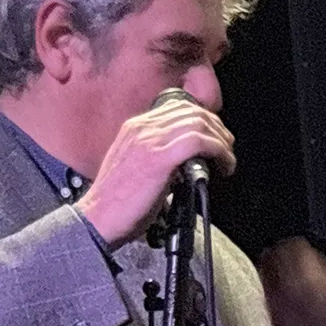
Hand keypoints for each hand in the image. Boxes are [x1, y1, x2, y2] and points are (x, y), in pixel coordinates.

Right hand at [77, 96, 236, 245]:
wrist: (98, 218)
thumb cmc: (119, 201)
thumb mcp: (139, 166)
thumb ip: (160, 155)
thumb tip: (191, 159)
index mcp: (135, 127)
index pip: (179, 108)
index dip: (205, 121)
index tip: (217, 139)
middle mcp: (141, 127)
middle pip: (193, 112)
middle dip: (218, 129)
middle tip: (227, 150)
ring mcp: (149, 140)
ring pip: (199, 124)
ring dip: (222, 142)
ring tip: (227, 161)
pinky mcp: (159, 158)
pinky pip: (198, 142)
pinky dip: (219, 152)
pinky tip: (224, 167)